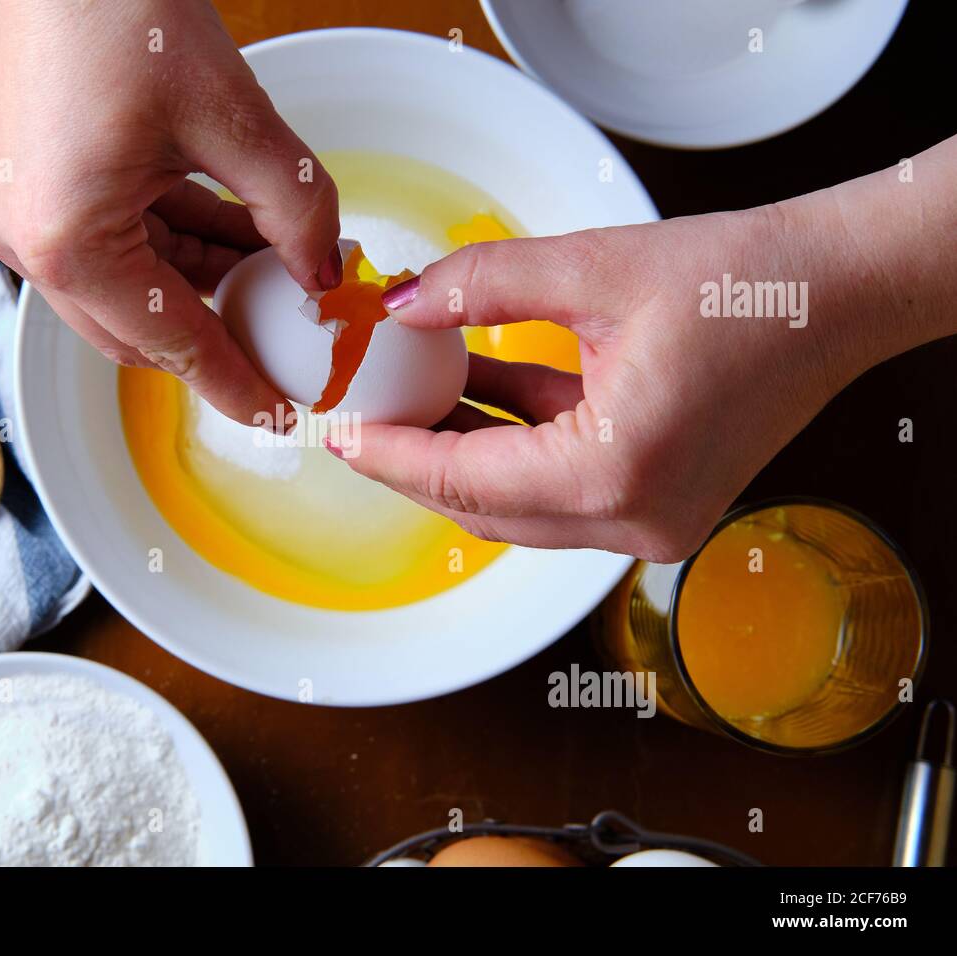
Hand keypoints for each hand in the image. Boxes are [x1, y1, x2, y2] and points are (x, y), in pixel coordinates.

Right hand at [0, 0, 339, 424]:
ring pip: (128, 291)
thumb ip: (291, 209)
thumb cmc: (121, 5)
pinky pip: (109, 248)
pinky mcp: (24, 195)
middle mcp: (23, 244)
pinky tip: (232, 237)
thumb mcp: (233, 115)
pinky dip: (171, 249)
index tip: (279, 414)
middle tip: (292, 329)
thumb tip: (323, 276)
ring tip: (276, 268)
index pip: (171, 342)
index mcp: (65, 241)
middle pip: (141, 329)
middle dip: (221, 329)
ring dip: (201, 286)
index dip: (234, 383)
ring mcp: (15, 220)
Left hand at [333, 139, 956, 560]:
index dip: (389, 456)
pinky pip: (560, 487)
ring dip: (463, 453)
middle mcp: (633, 518)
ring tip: (408, 395)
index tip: (336, 433)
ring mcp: (651, 521)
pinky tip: (475, 391)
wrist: (839, 294)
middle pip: (484, 507)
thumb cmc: (745, 283)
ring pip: (519, 505)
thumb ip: (481, 286)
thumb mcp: (594, 268)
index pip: (464, 481)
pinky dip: (515, 446)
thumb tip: (401, 305)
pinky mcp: (659, 502)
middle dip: (416, 461)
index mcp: (614, 473)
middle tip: (360, 415)